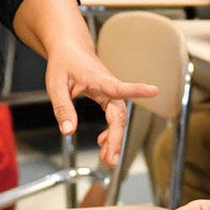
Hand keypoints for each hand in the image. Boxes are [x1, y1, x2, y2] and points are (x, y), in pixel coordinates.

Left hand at [41, 42, 157, 166]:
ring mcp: (110, 92)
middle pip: (118, 114)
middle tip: (110, 160)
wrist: (69, 49)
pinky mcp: (108, 96)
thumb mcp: (56, 85)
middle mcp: (108, 85)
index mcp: (97, 79)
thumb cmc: (64, 63)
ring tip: (107, 158)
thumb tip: (68, 130)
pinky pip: (114, 117)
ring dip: (114, 139)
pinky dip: (110, 132)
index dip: (136, 89)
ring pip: (118, 118)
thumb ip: (62, 108)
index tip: (153, 90)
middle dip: (116, 137)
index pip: (118, 86)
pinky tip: (102, 143)